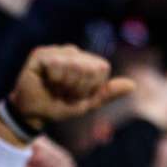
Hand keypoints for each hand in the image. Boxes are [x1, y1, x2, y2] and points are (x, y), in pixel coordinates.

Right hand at [7, 45, 135, 131]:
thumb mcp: (87, 104)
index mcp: (87, 62)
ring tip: (55, 88)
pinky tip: (46, 82)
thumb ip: (107, 93)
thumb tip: (133, 85)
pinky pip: (56, 64)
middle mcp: (74, 53)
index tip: (76, 95)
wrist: (33, 114)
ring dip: (65, 84)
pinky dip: (53, 79)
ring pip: (74, 65)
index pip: (102, 69)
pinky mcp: (41, 54)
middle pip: (90, 67)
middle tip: (64, 93)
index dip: (90, 88)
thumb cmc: (59, 106)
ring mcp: (57, 51)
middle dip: (78, 88)